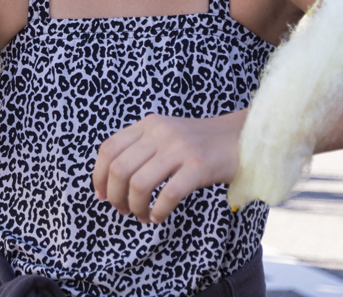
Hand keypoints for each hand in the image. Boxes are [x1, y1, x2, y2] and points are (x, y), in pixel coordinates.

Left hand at [93, 110, 246, 223]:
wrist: (243, 138)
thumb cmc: (201, 145)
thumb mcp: (167, 136)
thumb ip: (142, 149)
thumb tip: (113, 182)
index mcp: (149, 125)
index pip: (109, 148)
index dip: (99, 175)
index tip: (102, 195)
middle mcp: (160, 133)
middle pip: (119, 169)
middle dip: (115, 196)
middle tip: (122, 210)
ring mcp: (179, 148)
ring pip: (139, 184)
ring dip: (135, 207)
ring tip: (142, 215)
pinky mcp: (198, 166)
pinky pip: (168, 194)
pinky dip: (158, 211)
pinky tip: (158, 217)